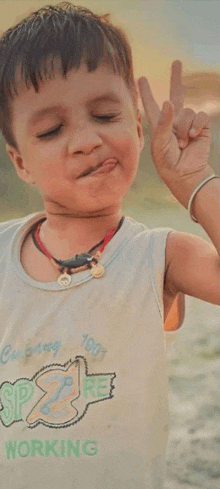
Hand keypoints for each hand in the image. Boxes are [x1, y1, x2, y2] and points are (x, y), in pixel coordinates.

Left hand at [138, 61, 211, 206]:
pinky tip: (193, 136)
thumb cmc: (168, 162)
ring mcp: (188, 123)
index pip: (151, 105)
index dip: (146, 92)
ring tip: (183, 142)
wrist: (186, 173)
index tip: (140, 78)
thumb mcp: (160, 143)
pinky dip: (196, 125)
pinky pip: (199, 115)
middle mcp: (173, 121)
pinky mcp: (201, 126)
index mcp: (158, 126)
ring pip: (186, 111)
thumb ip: (163, 122)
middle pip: (175, 95)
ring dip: (184, 127)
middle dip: (176, 78)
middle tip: (176, 62)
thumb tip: (169, 101)